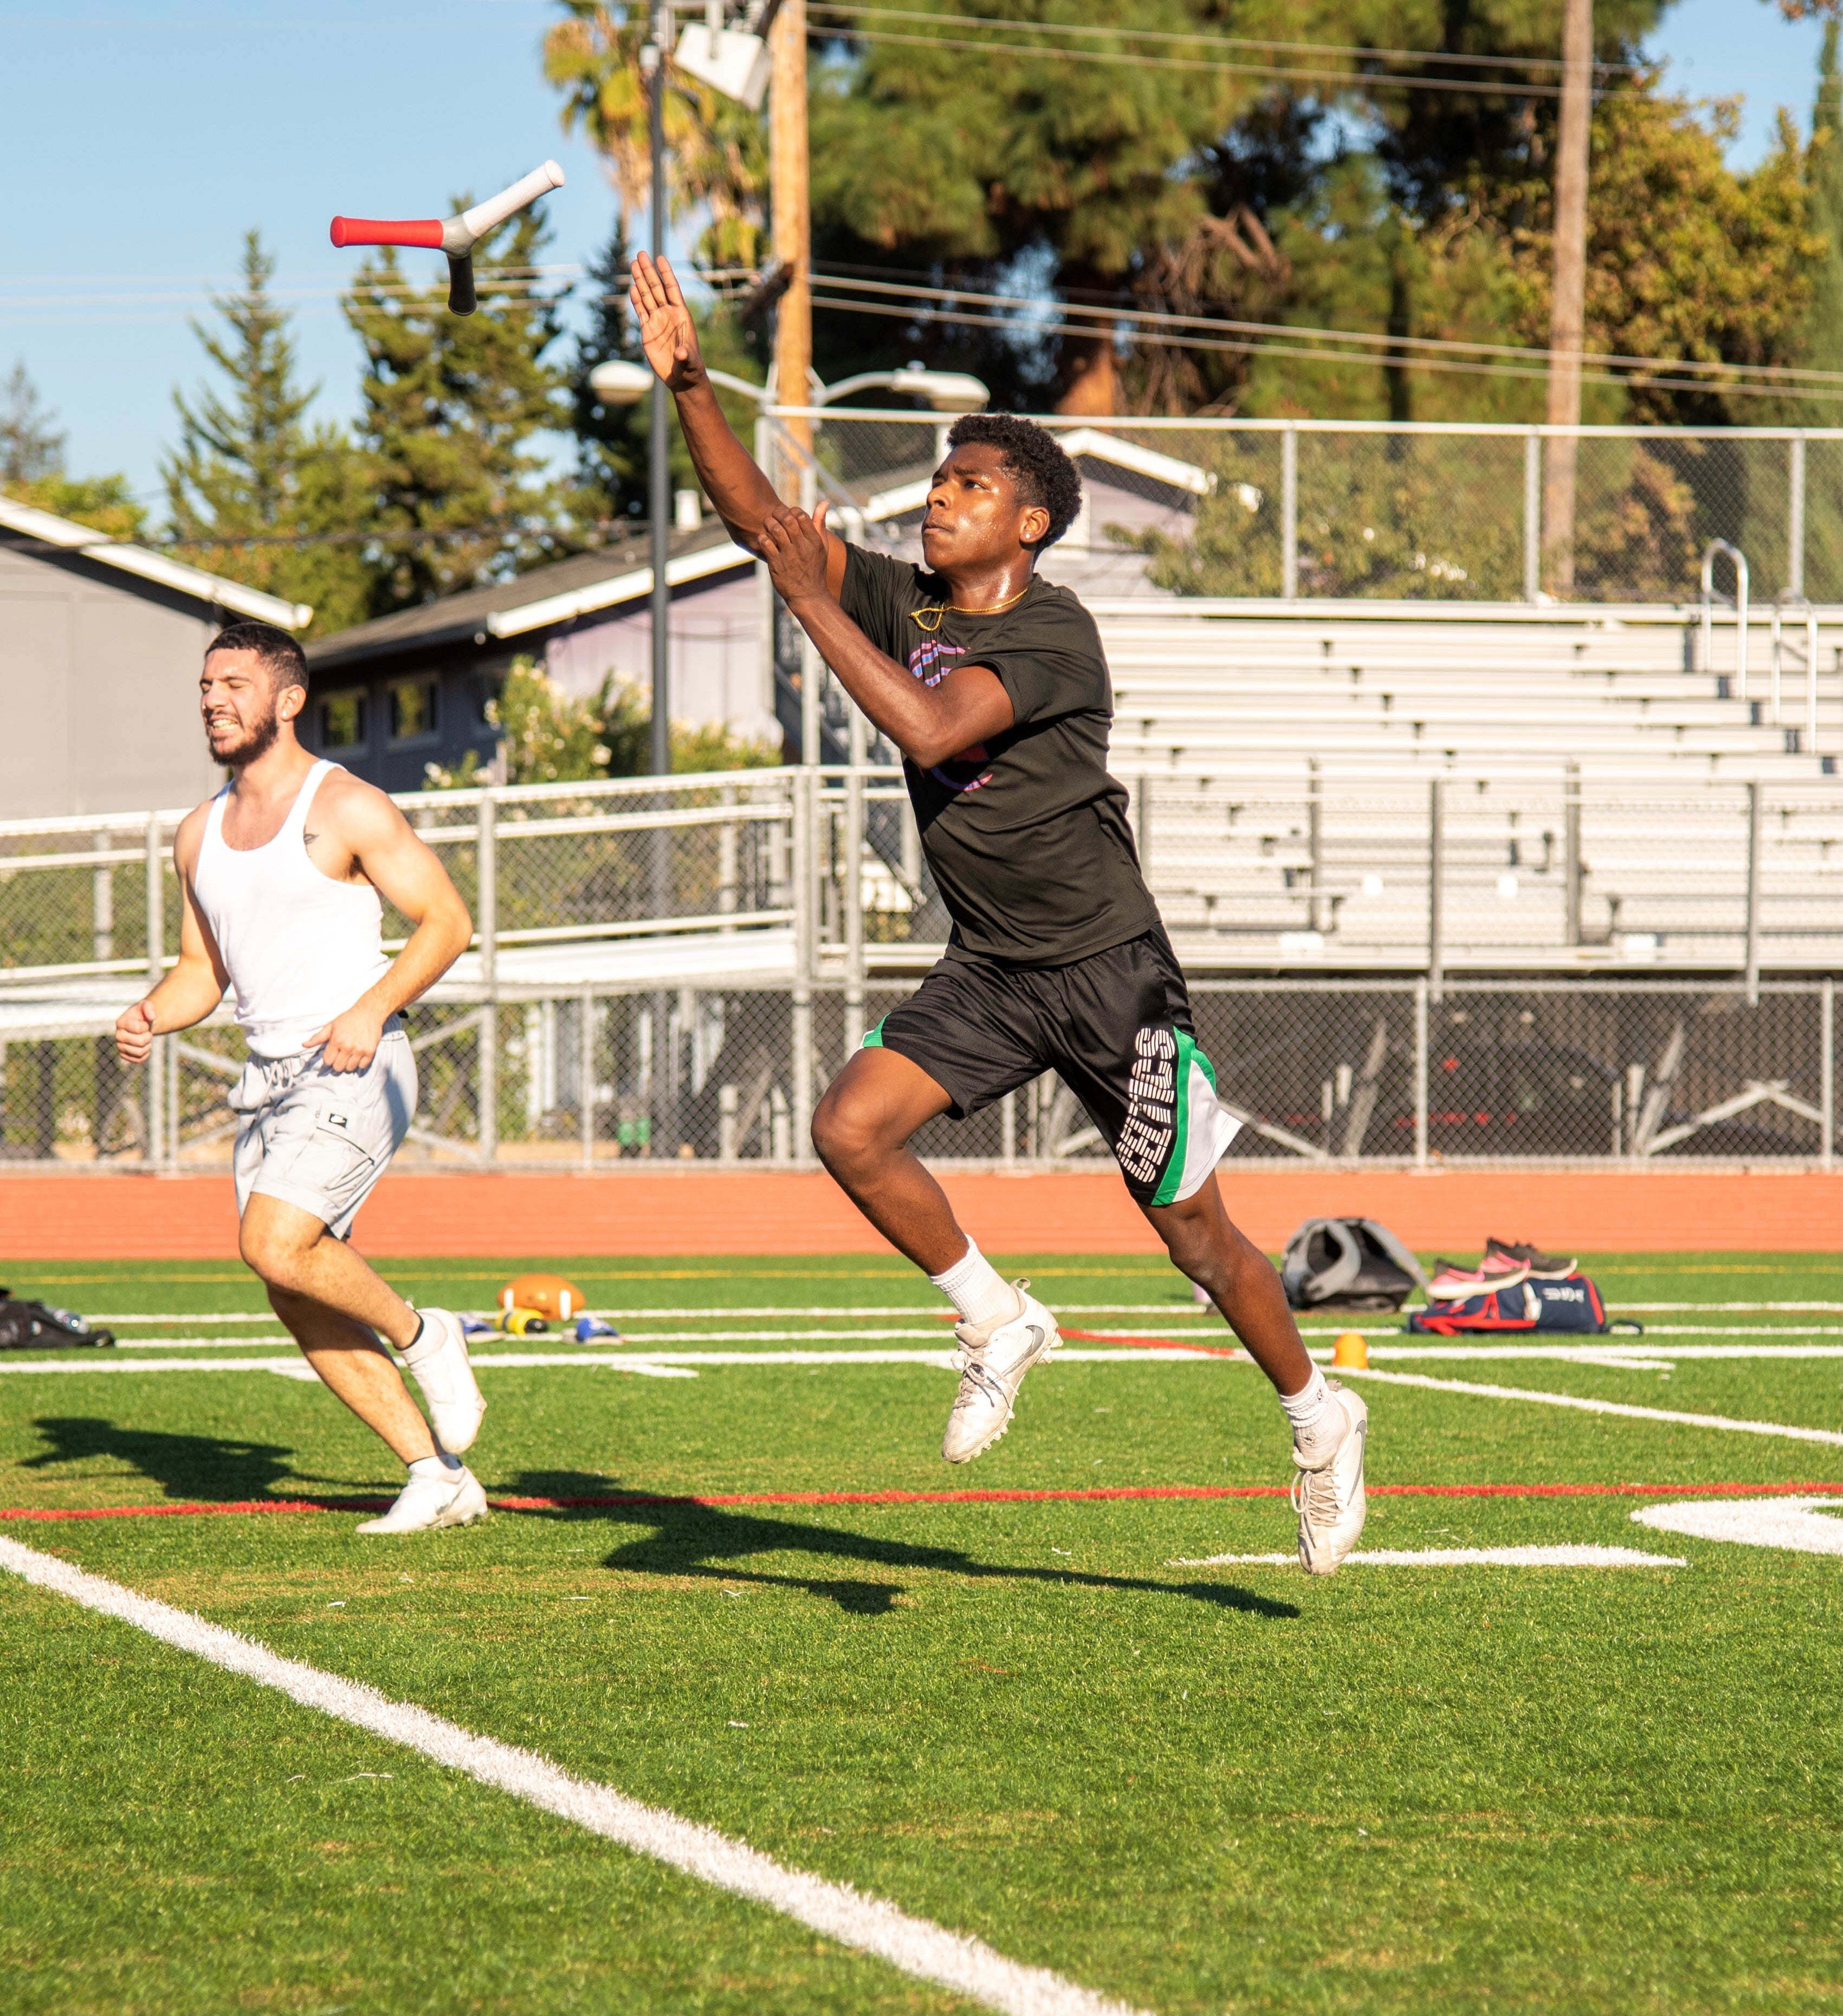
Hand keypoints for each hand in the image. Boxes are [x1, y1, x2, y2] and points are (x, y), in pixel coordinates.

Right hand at [114, 999, 155, 1064]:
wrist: (141, 1023)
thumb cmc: (142, 1014)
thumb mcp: (146, 1005)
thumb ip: (149, 1007)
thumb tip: (152, 1017)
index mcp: (121, 1022)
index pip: (139, 1029)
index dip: (146, 1026)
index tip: (145, 1024)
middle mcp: (118, 1035)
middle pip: (140, 1042)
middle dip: (148, 1037)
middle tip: (148, 1033)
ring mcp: (120, 1046)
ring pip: (139, 1052)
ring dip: (147, 1046)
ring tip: (146, 1040)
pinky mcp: (124, 1055)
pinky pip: (138, 1060)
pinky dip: (145, 1054)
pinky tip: (145, 1047)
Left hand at [305, 1001, 385, 1073]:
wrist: (369, 1012)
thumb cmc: (348, 1018)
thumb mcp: (331, 1025)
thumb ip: (318, 1037)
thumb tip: (304, 1045)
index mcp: (336, 1040)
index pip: (328, 1061)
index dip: (328, 1059)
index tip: (332, 1055)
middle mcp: (348, 1047)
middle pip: (338, 1067)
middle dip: (337, 1064)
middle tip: (340, 1057)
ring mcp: (360, 1050)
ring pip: (350, 1068)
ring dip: (348, 1065)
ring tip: (349, 1057)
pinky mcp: (370, 1051)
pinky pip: (362, 1066)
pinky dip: (359, 1064)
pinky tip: (358, 1057)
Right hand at [628, 252, 703, 391]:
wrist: (681, 378)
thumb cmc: (690, 368)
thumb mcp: (689, 362)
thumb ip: (686, 356)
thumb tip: (681, 354)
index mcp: (681, 316)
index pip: (672, 289)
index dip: (666, 274)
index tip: (660, 258)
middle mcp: (668, 315)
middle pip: (656, 288)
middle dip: (648, 271)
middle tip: (641, 253)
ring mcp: (657, 321)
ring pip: (647, 296)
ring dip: (640, 280)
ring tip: (634, 263)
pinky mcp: (648, 331)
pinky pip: (641, 311)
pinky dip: (636, 300)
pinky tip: (632, 287)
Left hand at [758, 498, 831, 604]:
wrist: (808, 596)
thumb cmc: (815, 568)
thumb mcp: (822, 546)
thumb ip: (820, 523)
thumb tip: (824, 502)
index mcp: (814, 541)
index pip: (801, 516)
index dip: (792, 510)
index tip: (788, 515)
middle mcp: (802, 548)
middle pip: (787, 520)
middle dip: (778, 514)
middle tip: (774, 516)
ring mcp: (789, 556)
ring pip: (775, 530)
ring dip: (769, 523)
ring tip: (768, 525)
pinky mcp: (777, 565)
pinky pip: (766, 545)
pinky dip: (763, 538)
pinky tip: (764, 539)